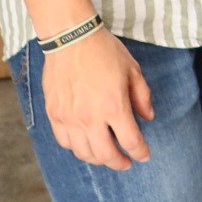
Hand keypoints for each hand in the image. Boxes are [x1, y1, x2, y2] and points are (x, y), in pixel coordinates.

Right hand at [39, 28, 153, 169]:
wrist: (71, 39)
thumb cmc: (104, 51)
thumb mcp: (133, 69)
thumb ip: (142, 96)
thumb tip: (147, 117)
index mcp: (114, 106)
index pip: (130, 141)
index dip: (140, 152)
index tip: (144, 155)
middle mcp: (90, 117)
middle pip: (105, 155)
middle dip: (119, 163)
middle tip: (126, 162)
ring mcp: (69, 118)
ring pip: (83, 153)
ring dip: (97, 159)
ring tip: (106, 155)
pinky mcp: (54, 115)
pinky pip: (64, 142)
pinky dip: (77, 148)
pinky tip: (85, 143)